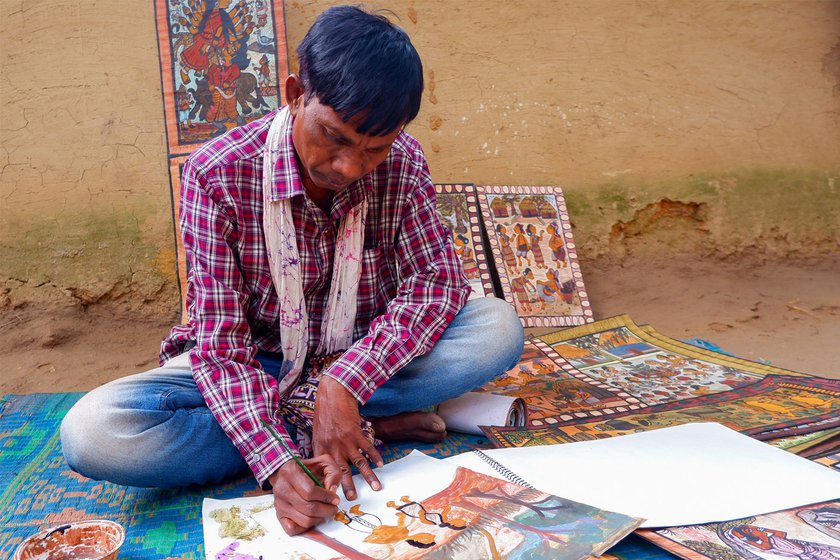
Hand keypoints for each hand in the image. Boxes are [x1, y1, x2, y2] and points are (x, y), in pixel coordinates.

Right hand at [268, 455, 341, 535]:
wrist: (289, 474)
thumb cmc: (306, 469)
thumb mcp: (323, 462)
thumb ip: (333, 472)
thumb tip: (332, 489)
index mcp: (291, 472)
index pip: (310, 491)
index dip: (326, 497)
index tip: (335, 499)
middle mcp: (282, 488)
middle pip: (308, 508)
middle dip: (326, 510)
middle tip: (333, 507)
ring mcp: (279, 503)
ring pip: (304, 520)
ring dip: (320, 519)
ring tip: (325, 511)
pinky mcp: (279, 515)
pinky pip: (293, 529)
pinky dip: (306, 528)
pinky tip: (313, 518)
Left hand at [313, 376, 383, 500]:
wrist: (333, 393)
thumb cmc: (324, 411)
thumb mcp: (317, 432)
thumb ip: (322, 447)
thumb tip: (325, 462)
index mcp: (321, 448)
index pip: (325, 471)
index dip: (329, 484)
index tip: (332, 496)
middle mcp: (333, 447)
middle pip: (342, 471)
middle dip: (349, 486)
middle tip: (353, 498)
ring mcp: (345, 440)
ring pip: (359, 463)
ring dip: (368, 476)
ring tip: (376, 487)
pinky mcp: (356, 432)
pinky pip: (368, 448)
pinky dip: (375, 456)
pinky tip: (381, 464)